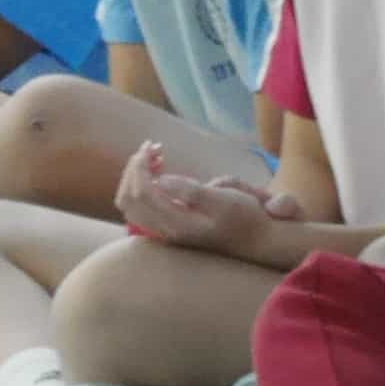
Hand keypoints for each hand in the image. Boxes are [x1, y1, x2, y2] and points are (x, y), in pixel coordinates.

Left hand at [113, 140, 303, 262]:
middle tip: (152, 148)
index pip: (142, 193)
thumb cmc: (245, 216)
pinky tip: (159, 171)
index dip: (141, 166)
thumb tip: (161, 180)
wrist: (256, 239)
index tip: (153, 146)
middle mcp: (166, 231)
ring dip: (135, 176)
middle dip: (134, 169)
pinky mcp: (168, 227)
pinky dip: (141, 185)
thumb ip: (191, 191)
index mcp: (178, 224)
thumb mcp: (224, 199)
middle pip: (128, 199)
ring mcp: (165, 231)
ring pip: (129, 204)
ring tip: (155, 157)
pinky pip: (140, 207)